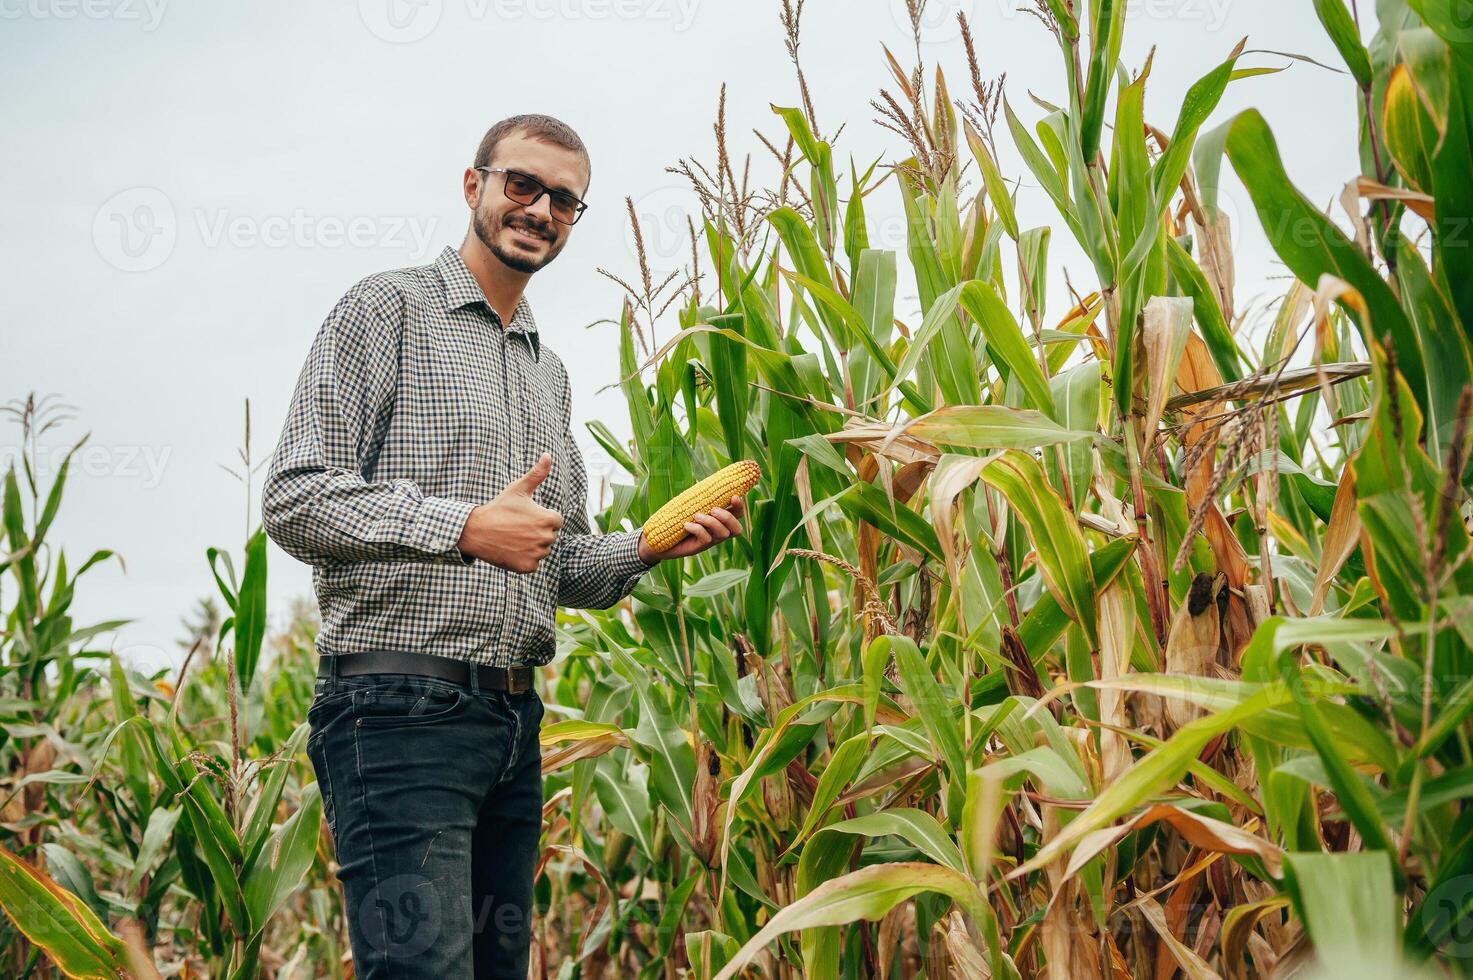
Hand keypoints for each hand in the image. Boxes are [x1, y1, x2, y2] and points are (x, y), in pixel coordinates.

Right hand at [457, 452, 564, 572]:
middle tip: (517, 527)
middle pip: (550, 536)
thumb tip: (548, 455)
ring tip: (513, 538)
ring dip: (531, 546)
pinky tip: (511, 549)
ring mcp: (537, 554)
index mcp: (548, 518)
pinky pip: (533, 563)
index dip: (541, 517)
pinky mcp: (527, 567)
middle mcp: (545, 538)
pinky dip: (524, 559)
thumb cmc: (499, 508)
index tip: (525, 516)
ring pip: (542, 550)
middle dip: (537, 532)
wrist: (476, 531)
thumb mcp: (518, 489)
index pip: (556, 521)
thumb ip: (537, 474)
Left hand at [637, 496, 746, 563]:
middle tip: (713, 509)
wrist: (656, 537)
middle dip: (728, 517)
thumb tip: (708, 479)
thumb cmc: (674, 516)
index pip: (738, 515)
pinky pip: (706, 539)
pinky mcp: (698, 548)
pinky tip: (686, 525)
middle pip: (736, 528)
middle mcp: (717, 532)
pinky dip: (698, 529)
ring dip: (711, 522)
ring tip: (696, 515)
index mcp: (719, 519)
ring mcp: (709, 541)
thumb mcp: (688, 503)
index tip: (734, 496)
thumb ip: (700, 495)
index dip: (740, 506)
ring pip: (723, 534)